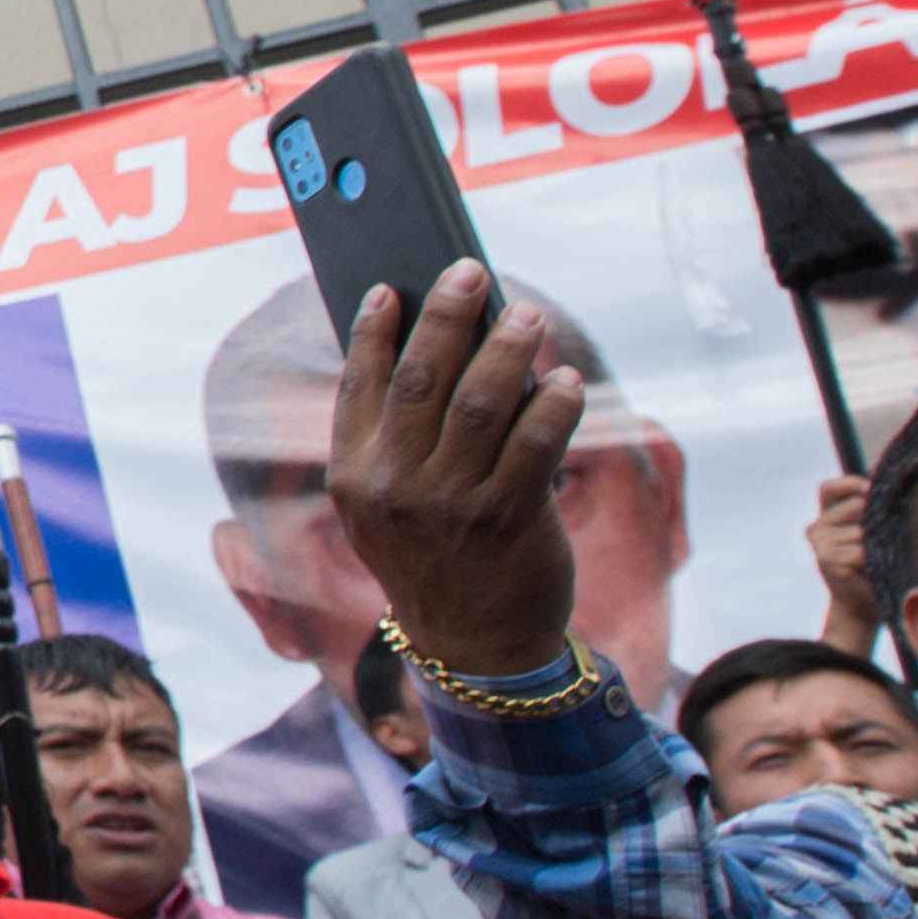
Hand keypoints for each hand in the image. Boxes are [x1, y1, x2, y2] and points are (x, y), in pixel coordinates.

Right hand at [326, 262, 585, 687]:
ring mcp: (449, 504)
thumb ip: (394, 440)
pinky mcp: (507, 520)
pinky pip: (535, 443)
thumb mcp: (385, 507)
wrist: (473, 646)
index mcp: (353, 477)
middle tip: (471, 272)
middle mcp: (394, 487)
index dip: (374, 330)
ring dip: (508, 348)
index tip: (392, 287)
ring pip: (482, 402)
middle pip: (420, 379)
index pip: (359, 385)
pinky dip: (553, 403)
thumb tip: (434, 351)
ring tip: (528, 316)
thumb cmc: (434, 557)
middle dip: (446, 316)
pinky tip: (565, 381)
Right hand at [805, 474, 879, 656]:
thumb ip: (870, 506)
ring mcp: (820, 545)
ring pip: (862, 529)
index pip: (829, 488)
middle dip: (877, 518)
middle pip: (855, 505)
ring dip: (878, 542)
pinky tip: (874, 569)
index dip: (851, 484)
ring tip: (881, 558)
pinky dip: (875, 559)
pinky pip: (861, 550)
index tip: (872, 491)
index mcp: (825, 517)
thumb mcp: (870, 531)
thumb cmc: (872, 566)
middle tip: (886, 538)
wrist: (861, 607)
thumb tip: (881, 472)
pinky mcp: (828, 561)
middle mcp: (816, 528)